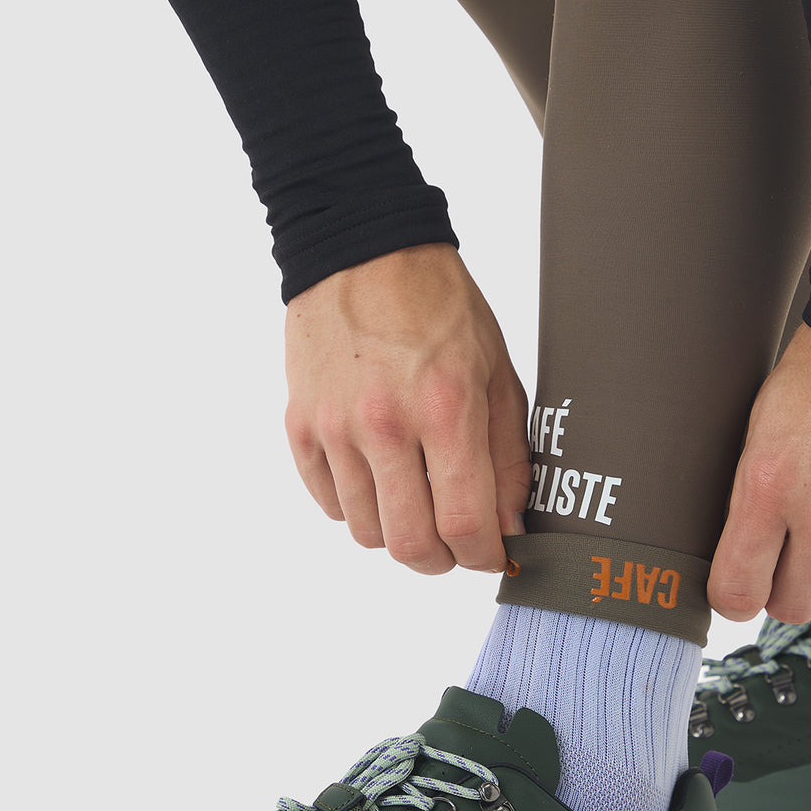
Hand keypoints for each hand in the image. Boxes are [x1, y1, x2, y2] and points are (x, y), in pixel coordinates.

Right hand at [284, 243, 529, 573]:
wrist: (361, 250)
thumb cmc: (436, 304)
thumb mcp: (496, 371)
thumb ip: (508, 455)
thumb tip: (509, 525)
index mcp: (446, 408)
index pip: (464, 524)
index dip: (484, 557)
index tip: (494, 555)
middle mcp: (386, 425)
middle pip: (410, 544)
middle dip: (442, 560)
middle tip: (456, 544)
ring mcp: (336, 428)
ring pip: (366, 532)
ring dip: (398, 532)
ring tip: (417, 500)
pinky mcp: (301, 425)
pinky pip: (329, 503)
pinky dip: (357, 506)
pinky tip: (380, 477)